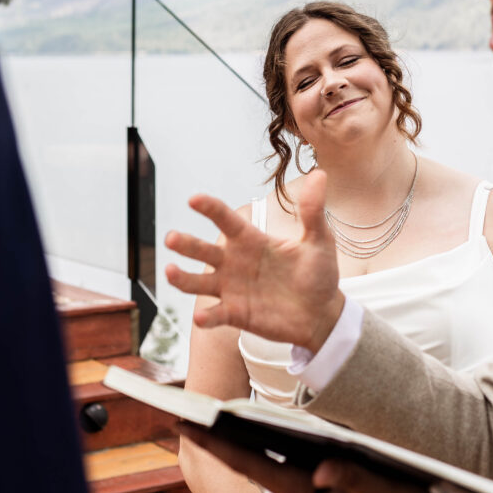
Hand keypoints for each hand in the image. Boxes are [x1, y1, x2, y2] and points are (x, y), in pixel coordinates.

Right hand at [165, 171, 344, 352]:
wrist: (322, 314)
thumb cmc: (318, 274)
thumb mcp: (319, 241)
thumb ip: (313, 211)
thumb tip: (319, 174)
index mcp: (251, 240)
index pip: (225, 220)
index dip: (210, 209)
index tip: (194, 199)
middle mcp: (234, 262)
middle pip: (203, 250)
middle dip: (186, 244)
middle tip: (171, 238)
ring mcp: (232, 289)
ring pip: (199, 283)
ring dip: (183, 278)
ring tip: (171, 271)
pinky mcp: (235, 314)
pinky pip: (216, 315)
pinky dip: (206, 316)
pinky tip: (200, 317)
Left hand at [179, 424, 438, 492]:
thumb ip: (358, 483)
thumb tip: (323, 469)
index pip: (253, 464)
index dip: (217, 443)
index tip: (185, 422)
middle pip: (250, 461)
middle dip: (216, 439)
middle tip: (183, 413)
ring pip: (264, 462)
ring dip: (236, 442)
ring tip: (208, 416)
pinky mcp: (321, 491)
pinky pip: (282, 465)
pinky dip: (262, 447)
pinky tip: (252, 432)